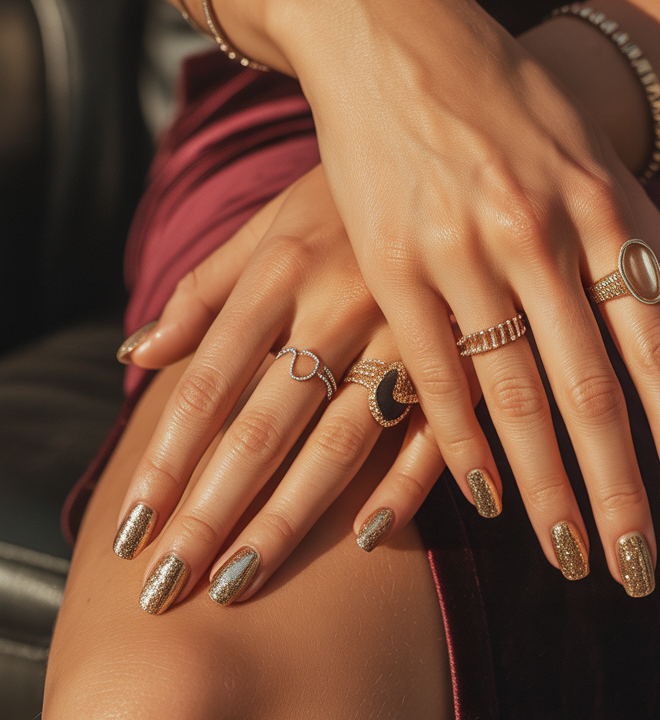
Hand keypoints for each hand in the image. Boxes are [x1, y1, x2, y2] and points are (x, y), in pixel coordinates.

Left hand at [114, 166, 455, 608]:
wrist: (452, 134)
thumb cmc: (347, 192)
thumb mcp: (268, 225)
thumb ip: (203, 291)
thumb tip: (134, 351)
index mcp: (283, 270)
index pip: (208, 383)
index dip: (166, 459)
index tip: (132, 528)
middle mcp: (339, 303)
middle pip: (262, 426)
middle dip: (212, 511)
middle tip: (169, 585)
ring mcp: (407, 329)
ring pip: (339, 440)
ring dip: (288, 517)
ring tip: (240, 580)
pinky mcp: (468, 346)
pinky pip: (436, 427)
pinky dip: (405, 482)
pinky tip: (367, 536)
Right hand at [261, 0, 659, 591]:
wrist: (394, 32)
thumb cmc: (506, 100)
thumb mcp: (593, 154)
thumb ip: (652, 239)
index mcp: (595, 208)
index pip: (656, 344)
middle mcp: (535, 234)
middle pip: (590, 388)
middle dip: (619, 487)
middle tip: (638, 570)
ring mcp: (459, 248)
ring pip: (513, 394)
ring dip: (545, 485)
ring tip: (570, 552)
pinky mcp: (388, 259)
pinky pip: (431, 369)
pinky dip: (460, 438)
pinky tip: (485, 494)